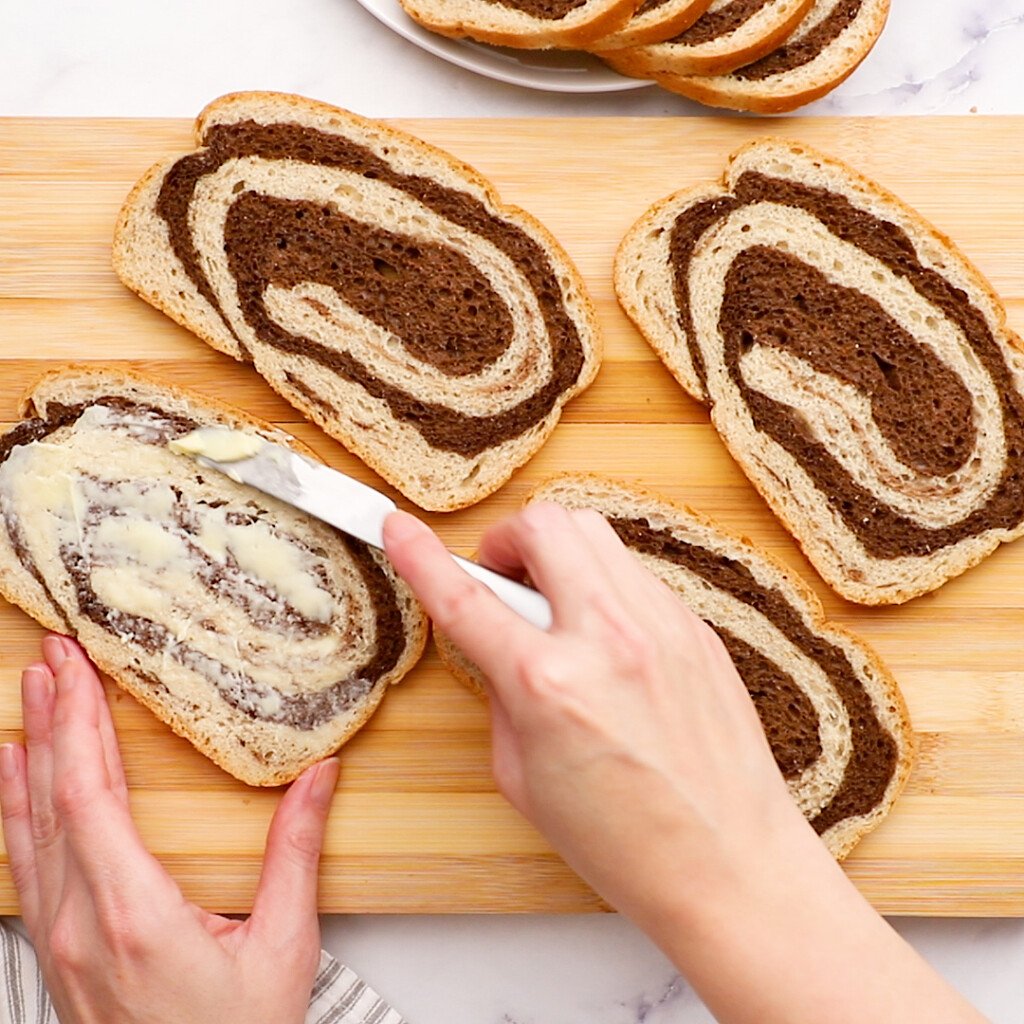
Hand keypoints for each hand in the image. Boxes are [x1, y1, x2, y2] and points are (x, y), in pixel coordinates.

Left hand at [0, 635, 337, 1023]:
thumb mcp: (283, 945)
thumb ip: (296, 852)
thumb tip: (318, 778)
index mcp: (134, 913)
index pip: (90, 797)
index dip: (79, 726)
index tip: (76, 671)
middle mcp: (79, 923)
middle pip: (53, 800)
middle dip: (53, 719)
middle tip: (52, 658)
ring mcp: (59, 940)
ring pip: (29, 830)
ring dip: (31, 756)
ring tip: (31, 697)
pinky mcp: (57, 953)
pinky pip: (26, 864)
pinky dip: (17, 811)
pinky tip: (15, 781)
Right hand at [384, 503, 803, 924]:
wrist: (728, 864)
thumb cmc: (627, 840)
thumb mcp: (523, 777)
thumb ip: (500, 693)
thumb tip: (495, 642)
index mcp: (549, 684)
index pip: (466, 598)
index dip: (421, 556)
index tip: (400, 529)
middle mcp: (608, 638)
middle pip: (544, 525)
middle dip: (508, 539)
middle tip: (503, 577)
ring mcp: (661, 624)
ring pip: (594, 532)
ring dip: (558, 554)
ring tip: (555, 603)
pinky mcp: (696, 627)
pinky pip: (634, 572)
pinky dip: (604, 584)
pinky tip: (603, 632)